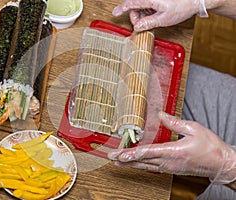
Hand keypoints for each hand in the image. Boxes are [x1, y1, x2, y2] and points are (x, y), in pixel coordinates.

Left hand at [108, 112, 235, 183]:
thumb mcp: (194, 129)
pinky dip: (139, 165)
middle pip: (142, 161)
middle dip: (125, 159)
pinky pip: (151, 168)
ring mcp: (169, 168)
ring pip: (145, 166)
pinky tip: (133, 163)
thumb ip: (174, 122)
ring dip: (130, 163)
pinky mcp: (170, 169)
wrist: (221, 164)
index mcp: (174, 152)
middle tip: (111, 156)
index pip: (148, 153)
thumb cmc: (210, 147)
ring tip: (117, 161)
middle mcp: (169, 162)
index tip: (120, 154)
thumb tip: (159, 115)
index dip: (132, 154)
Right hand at [113, 0, 205, 31]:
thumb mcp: (164, 19)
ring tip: (150, 21)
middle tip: (140, 26)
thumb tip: (137, 27)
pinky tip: (153, 16)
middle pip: (135, 5)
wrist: (194, 0)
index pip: (132, 3)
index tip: (115, 13)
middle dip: (135, 16)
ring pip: (140, 5)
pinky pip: (147, 4)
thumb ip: (148, 23)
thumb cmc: (182, 7)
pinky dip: (147, 11)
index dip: (122, 8)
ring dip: (142, 14)